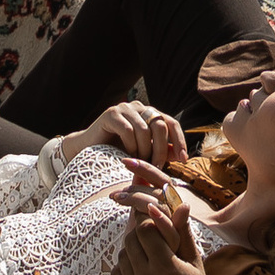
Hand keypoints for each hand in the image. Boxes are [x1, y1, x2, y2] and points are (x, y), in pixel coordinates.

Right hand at [62, 100, 188, 171]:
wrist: (90, 150)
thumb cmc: (119, 152)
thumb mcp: (144, 153)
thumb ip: (161, 151)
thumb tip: (181, 155)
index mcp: (150, 114)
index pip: (171, 122)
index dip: (179, 140)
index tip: (183, 159)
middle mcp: (139, 108)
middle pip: (160, 124)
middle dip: (161, 149)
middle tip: (157, 167)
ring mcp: (125, 108)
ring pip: (144, 129)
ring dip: (145, 150)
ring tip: (140, 163)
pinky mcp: (111, 114)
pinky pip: (128, 130)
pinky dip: (131, 146)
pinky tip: (128, 156)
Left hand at [112, 160, 215, 274]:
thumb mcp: (194, 264)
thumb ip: (182, 233)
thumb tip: (180, 204)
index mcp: (167, 269)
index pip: (146, 229)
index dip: (151, 224)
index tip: (156, 227)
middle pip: (130, 240)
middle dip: (141, 237)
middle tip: (152, 242)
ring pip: (121, 256)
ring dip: (132, 253)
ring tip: (148, 261)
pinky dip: (125, 271)